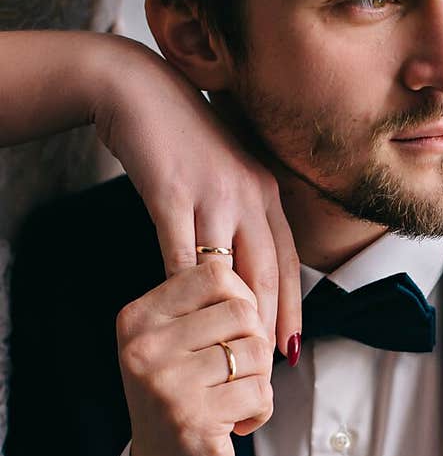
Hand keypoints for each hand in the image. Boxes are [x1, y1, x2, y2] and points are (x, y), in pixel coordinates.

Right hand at [93, 38, 300, 355]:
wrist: (138, 88)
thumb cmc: (180, 138)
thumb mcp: (225, 174)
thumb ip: (240, 215)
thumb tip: (245, 266)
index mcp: (265, 192)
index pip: (288, 262)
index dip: (292, 308)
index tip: (291, 347)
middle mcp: (249, 194)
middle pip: (267, 272)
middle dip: (268, 324)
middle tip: (266, 367)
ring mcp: (212, 194)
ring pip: (229, 269)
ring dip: (230, 317)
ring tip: (228, 357)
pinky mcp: (173, 193)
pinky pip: (181, 253)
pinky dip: (183, 289)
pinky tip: (180, 319)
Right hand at [117, 260, 273, 455]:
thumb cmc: (183, 403)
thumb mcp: (176, 346)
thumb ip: (205, 307)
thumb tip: (249, 270)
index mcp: (137, 319)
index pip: (214, 273)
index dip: (242, 300)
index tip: (234, 334)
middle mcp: (143, 347)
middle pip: (242, 311)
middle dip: (255, 344)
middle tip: (239, 373)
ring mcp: (165, 384)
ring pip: (255, 351)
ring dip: (259, 380)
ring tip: (234, 400)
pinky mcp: (192, 419)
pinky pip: (259, 391)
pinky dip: (261, 409)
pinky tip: (237, 424)